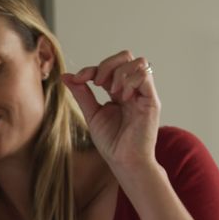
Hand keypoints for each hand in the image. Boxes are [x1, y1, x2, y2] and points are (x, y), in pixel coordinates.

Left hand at [62, 51, 160, 179]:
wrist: (125, 162)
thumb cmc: (112, 143)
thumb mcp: (92, 114)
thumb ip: (82, 94)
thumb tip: (66, 76)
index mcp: (119, 91)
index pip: (109, 67)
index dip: (92, 68)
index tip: (78, 79)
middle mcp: (133, 89)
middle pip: (126, 57)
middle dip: (107, 64)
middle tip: (97, 83)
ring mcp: (144, 94)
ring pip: (139, 62)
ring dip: (119, 72)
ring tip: (112, 91)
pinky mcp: (152, 101)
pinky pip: (145, 75)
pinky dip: (130, 81)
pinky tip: (122, 97)